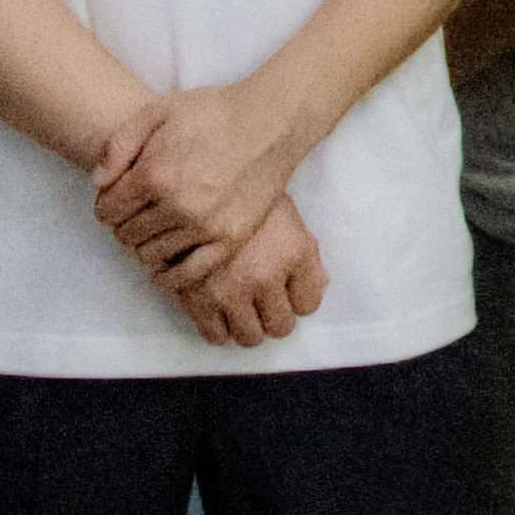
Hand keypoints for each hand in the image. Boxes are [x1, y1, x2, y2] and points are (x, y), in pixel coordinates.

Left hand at [88, 82, 316, 276]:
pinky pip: (189, 273)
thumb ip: (118, 145)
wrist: (270, 123)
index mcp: (154, 174)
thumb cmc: (213, 112)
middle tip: (135, 214)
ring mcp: (205, 226)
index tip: (114, 201)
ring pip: (152, 254)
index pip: (108, 210)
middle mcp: (177, 206)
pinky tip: (163, 271)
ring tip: (152, 232)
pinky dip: (170, 277)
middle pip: (127, 234)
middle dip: (124, 224)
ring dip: (144, 246)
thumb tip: (97, 183)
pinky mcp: (230, 239)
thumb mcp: (157, 111)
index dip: (105, 205)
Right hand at [158, 196, 327, 346]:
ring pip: (248, 337)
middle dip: (273, 317)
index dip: (298, 299)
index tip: (287, 291)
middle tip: (263, 303)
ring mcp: (229, 289)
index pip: (309, 304)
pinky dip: (218, 328)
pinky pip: (213, 335)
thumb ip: (306, 255)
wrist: (195, 177)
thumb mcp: (287, 216)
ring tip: (241, 308)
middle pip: (280, 327)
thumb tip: (319, 286)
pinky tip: (217, 311)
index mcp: (293, 253)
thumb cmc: (245, 192)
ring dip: (247, 326)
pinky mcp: (195, 295)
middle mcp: (264, 276)